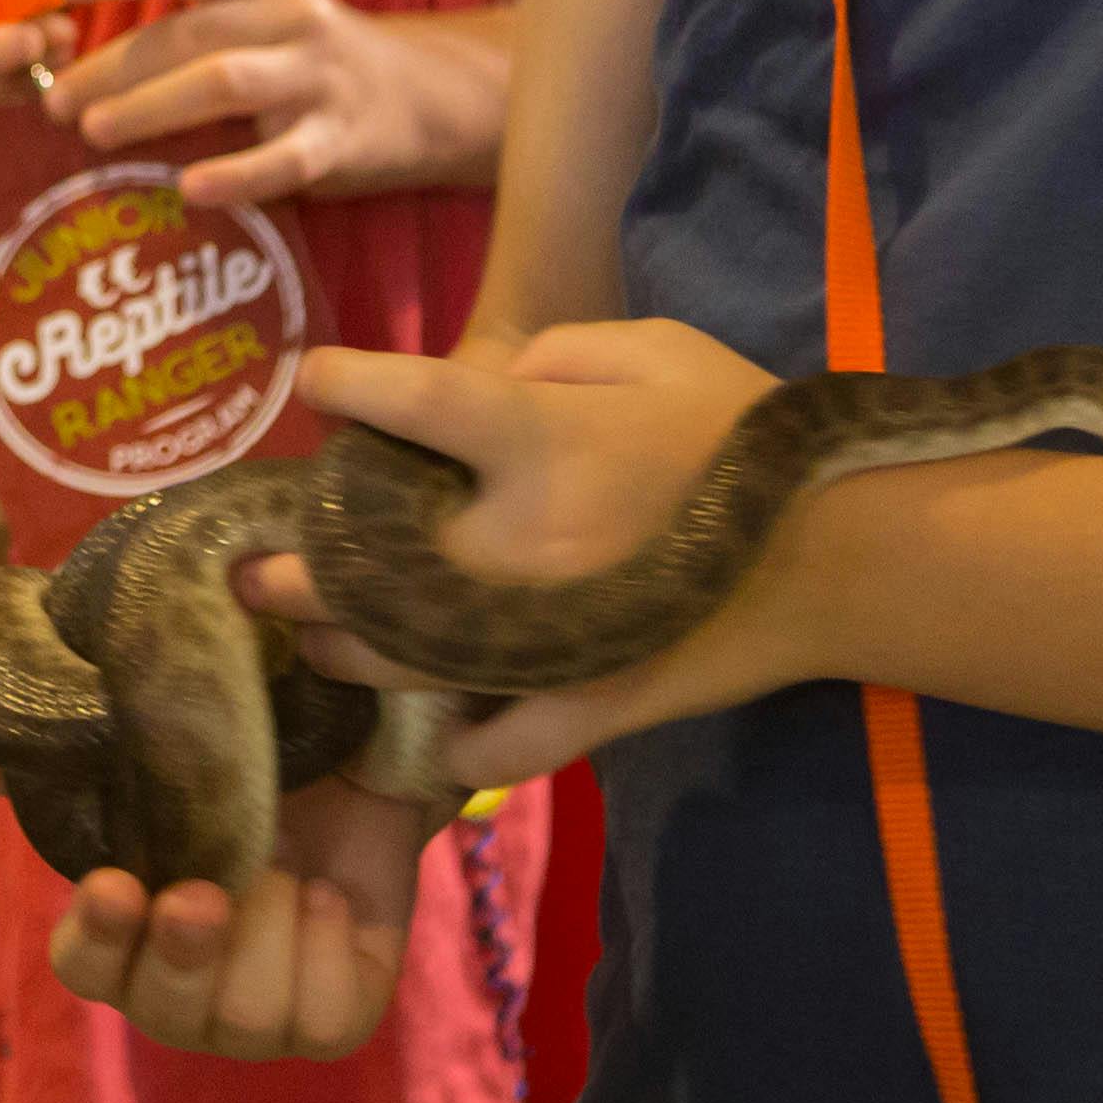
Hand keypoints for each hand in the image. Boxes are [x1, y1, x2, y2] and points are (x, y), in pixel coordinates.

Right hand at [0, 708, 433, 1060]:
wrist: (358, 738)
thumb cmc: (237, 743)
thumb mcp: (144, 726)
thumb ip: (35, 739)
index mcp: (130, 924)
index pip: (85, 967)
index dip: (98, 941)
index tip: (115, 886)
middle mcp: (187, 981)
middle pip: (160, 1012)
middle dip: (180, 958)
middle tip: (203, 894)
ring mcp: (261, 1006)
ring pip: (243, 1019)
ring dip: (265, 933)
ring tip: (284, 864)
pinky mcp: (337, 1009)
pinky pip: (321, 1021)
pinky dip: (322, 950)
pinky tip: (324, 894)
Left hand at [37, 0, 495, 208]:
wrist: (415, 97)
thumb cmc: (299, 55)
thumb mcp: (256, 14)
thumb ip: (186, 22)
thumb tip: (67, 55)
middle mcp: (291, 14)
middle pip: (188, 32)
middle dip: (113, 65)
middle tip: (55, 102)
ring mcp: (318, 76)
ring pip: (224, 82)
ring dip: (152, 106)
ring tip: (94, 132)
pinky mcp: (340, 139)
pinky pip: (283, 158)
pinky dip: (235, 174)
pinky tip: (189, 189)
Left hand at [255, 324, 818, 754]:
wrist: (848, 545)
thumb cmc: (744, 430)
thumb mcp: (651, 348)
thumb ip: (553, 353)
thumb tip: (475, 384)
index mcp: (542, 439)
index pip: (414, 401)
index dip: (347, 386)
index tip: (312, 382)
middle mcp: (528, 540)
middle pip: (376, 559)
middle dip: (303, 564)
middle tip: (254, 563)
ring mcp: (555, 632)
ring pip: (414, 659)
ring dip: (348, 652)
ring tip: (307, 640)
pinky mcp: (598, 698)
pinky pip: (511, 746)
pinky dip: (465, 755)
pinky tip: (428, 747)